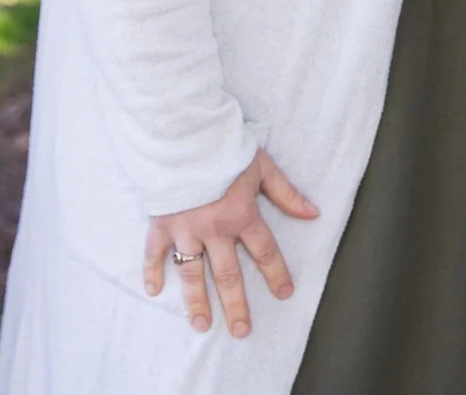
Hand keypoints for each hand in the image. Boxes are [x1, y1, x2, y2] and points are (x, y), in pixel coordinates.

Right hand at [142, 148, 319, 336]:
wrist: (184, 135)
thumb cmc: (225, 149)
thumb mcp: (262, 167)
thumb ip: (286, 194)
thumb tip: (314, 213)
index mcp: (241, 215)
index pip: (265, 252)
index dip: (277, 274)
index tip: (285, 294)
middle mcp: (214, 229)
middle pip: (228, 274)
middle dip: (236, 304)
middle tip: (242, 330)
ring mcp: (185, 230)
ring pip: (192, 273)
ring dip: (197, 301)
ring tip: (202, 325)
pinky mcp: (161, 224)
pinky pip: (154, 254)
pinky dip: (152, 271)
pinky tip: (154, 291)